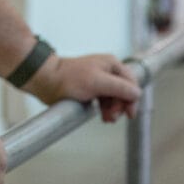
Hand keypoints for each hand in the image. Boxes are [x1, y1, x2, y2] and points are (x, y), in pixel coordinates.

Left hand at [23, 53, 141, 122]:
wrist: (47, 80)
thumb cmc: (69, 78)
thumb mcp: (98, 83)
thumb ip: (119, 88)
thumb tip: (137, 93)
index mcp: (112, 64)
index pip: (131, 83)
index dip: (132, 99)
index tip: (129, 114)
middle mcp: (107, 71)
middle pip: (124, 92)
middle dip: (120, 106)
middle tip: (112, 117)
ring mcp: (99, 80)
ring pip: (115, 98)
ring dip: (113, 110)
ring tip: (106, 119)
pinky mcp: (91, 89)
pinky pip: (105, 101)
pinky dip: (105, 109)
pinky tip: (102, 116)